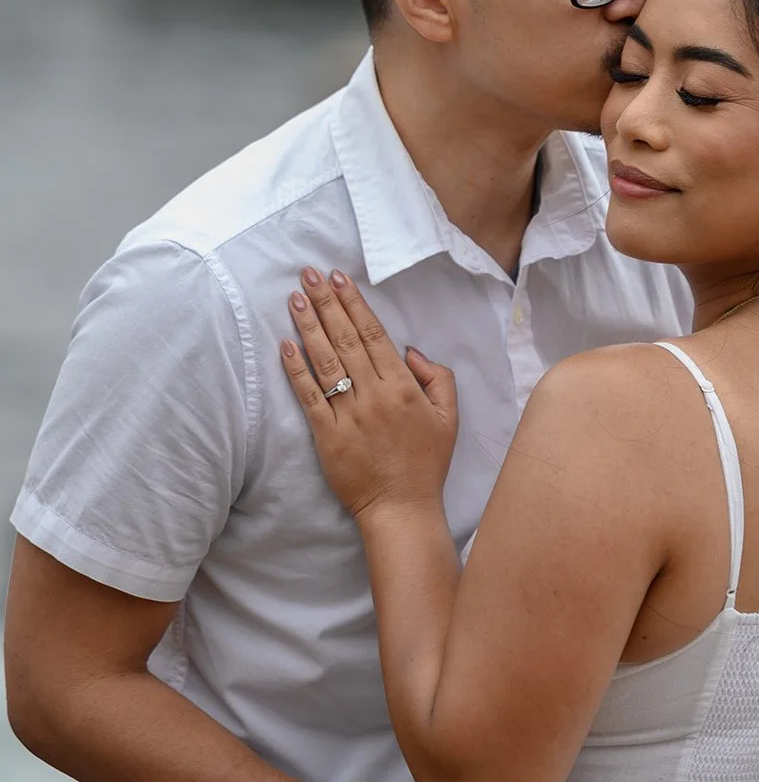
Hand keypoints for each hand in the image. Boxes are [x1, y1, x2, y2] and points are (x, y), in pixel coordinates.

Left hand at [282, 268, 457, 517]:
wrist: (401, 508)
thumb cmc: (426, 463)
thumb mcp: (449, 417)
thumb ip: (437, 377)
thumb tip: (411, 350)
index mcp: (403, 387)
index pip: (374, 335)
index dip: (354, 303)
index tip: (338, 278)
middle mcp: (374, 395)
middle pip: (346, 339)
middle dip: (326, 303)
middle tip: (308, 274)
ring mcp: (348, 415)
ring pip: (325, 361)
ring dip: (308, 326)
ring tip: (295, 298)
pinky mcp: (326, 436)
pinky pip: (309, 397)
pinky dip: (296, 370)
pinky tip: (285, 345)